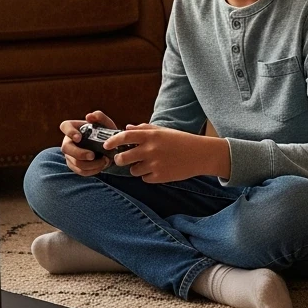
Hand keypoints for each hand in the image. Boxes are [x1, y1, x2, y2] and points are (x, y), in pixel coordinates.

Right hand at [59, 110, 117, 176]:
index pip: (64, 126)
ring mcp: (70, 155)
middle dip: (79, 153)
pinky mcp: (75, 166)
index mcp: (73, 128)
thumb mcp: (105, 124)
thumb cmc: (104, 133)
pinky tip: (102, 166)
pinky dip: (92, 170)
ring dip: (90, 164)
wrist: (109, 148)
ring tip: (105, 161)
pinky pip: (80, 171)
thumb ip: (100, 117)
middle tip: (93, 155)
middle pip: (66, 148)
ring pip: (74, 162)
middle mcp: (68, 141)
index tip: (79, 137)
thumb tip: (89, 116)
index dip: (69, 132)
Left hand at [116, 124, 230, 182]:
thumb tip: (126, 128)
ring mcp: (155, 164)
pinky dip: (148, 176)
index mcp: (151, 136)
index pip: (124, 137)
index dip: (112, 141)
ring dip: (137, 168)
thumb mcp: (163, 131)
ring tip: (149, 163)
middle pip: (123, 158)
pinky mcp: (160, 177)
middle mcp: (150, 149)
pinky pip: (144, 179)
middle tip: (123, 159)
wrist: (201, 154)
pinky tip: (159, 169)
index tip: (106, 145)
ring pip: (133, 170)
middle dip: (120, 159)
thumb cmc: (181, 140)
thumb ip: (144, 129)